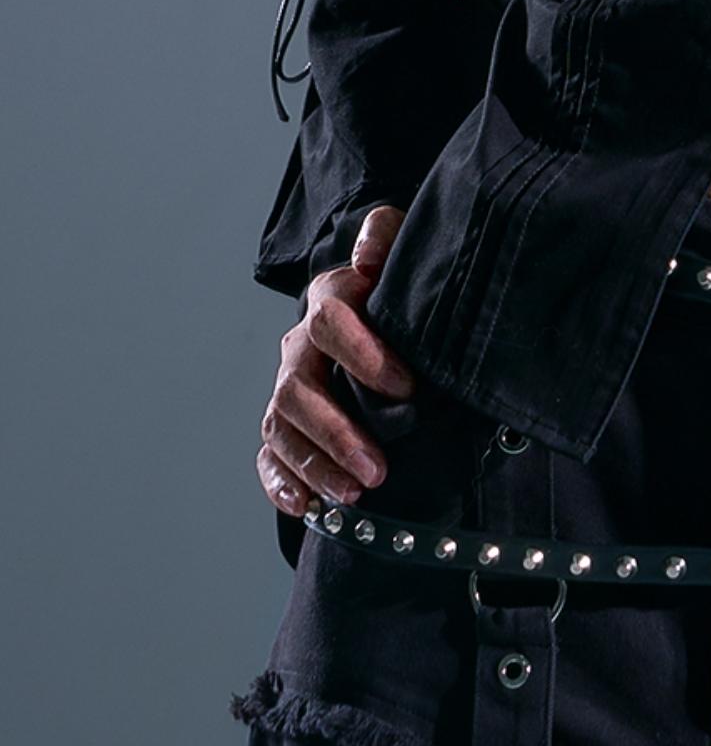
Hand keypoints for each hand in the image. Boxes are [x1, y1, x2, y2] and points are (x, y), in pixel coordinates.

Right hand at [256, 205, 417, 518]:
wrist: (381, 309)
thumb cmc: (399, 287)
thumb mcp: (405, 254)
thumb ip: (390, 239)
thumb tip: (371, 250)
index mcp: (332, 299)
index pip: (330, 319)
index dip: (363, 352)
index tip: (407, 386)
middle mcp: (301, 344)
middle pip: (298, 387)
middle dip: (335, 431)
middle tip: (377, 468)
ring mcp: (289, 385)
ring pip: (282, 425)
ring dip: (314, 463)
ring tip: (354, 494)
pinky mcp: (284, 423)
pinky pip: (269, 454)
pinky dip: (281, 481)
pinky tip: (304, 506)